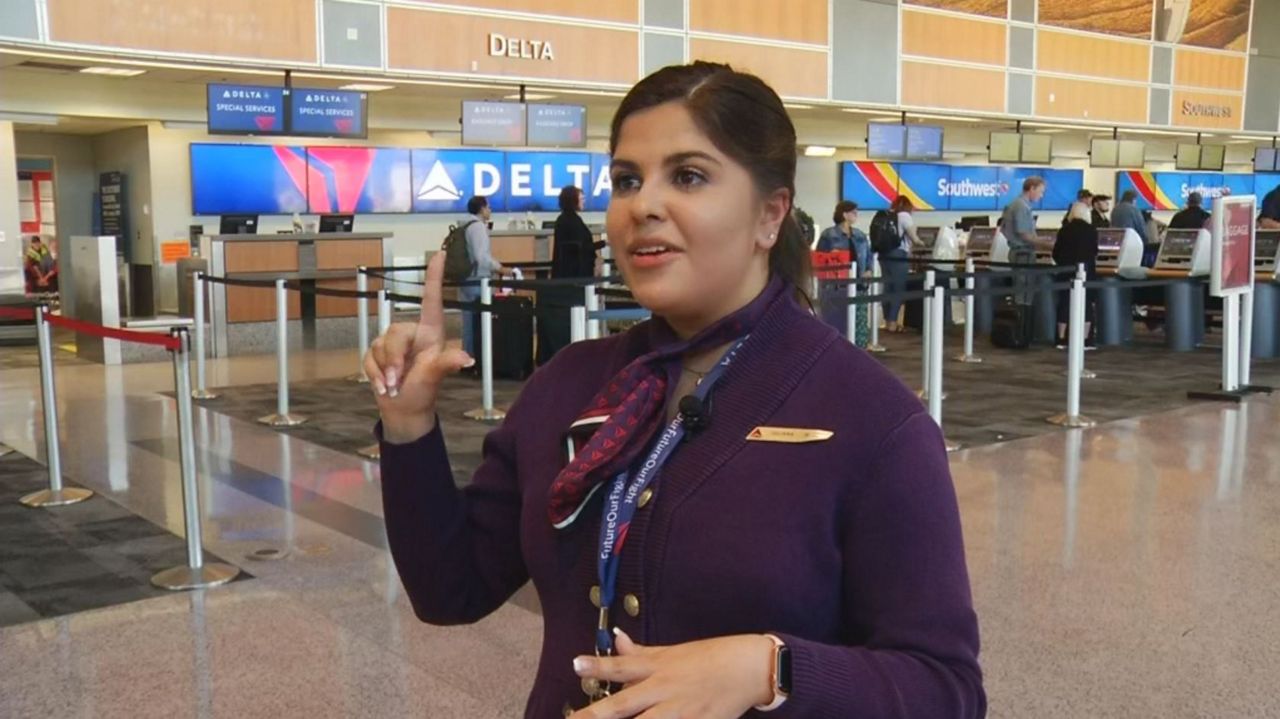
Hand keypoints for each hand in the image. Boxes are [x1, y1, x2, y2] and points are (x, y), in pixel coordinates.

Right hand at [364, 252, 473, 442]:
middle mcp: (411, 333)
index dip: (434, 277)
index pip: (432, 300)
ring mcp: (392, 343)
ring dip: (385, 370)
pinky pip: (368, 357)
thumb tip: (466, 358)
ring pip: (379, 346)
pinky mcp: (376, 354)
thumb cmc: (424, 390)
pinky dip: (374, 375)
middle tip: (398, 380)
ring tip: (394, 385)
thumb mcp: (435, 377)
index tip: (439, 254)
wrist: (404, 410)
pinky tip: (383, 386)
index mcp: (430, 332)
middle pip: (395, 333)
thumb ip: (446, 364)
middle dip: (393, 359)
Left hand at [570, 630, 774, 718]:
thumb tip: (616, 638)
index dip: (597, 666)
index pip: (621, 666)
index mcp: (657, 667)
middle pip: (623, 705)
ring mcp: (679, 712)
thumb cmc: (711, 657)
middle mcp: (663, 690)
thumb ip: (641, 652)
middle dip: (595, 715)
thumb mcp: (673, 651)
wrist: (749, 669)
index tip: (575, 665)